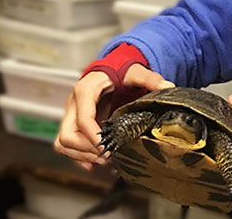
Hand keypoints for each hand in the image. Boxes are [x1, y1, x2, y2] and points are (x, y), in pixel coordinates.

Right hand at [53, 64, 173, 169]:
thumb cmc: (121, 71)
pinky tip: (94, 163)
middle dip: (87, 150)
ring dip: (82, 155)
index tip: (109, 148)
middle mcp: (74, 103)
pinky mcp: (73, 123)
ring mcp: (72, 114)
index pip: (83, 119)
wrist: (112, 69)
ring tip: (104, 160)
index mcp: (86, 90)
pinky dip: (78, 156)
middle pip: (68, 135)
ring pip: (63, 142)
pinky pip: (66, 144)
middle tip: (108, 156)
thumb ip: (150, 78)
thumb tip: (168, 85)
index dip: (94, 138)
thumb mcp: (135, 72)